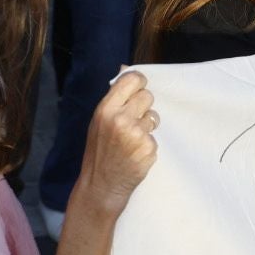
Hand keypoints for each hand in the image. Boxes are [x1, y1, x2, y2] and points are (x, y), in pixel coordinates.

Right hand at [76, 69, 158, 219]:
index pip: (132, 80)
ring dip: (147, 126)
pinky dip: (148, 144)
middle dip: (143, 107)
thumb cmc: (99, 151)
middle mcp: (120, 119)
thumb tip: (125, 68)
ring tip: (131, 140)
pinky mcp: (148, 148)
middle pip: (147, 96)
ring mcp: (135, 134)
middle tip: (132, 121)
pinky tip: (136, 153)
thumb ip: (114, 96)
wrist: (100, 186)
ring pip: (154, 116)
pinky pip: (156, 136)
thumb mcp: (99, 121)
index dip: (139, 83)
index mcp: (105, 109)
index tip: (139, 88)